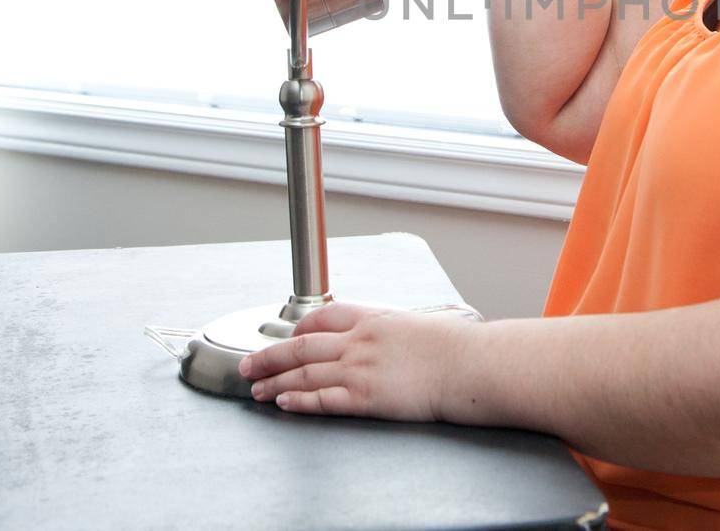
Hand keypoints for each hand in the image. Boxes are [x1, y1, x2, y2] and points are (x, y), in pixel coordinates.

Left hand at [237, 301, 475, 420]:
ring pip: (305, 373)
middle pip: (303, 346)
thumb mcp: (418, 325)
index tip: (284, 337)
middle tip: (250, 365)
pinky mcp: (366, 397)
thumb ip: (394, 330)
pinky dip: (299, 400)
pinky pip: (323, 399)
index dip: (297, 329)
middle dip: (271, 356)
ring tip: (256, 388)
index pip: (323, 318)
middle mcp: (361, 341)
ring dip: (275, 380)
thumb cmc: (456, 348)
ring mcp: (361, 369)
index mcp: (374, 320)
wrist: (469, 365)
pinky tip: (283, 401)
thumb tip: (390, 338)